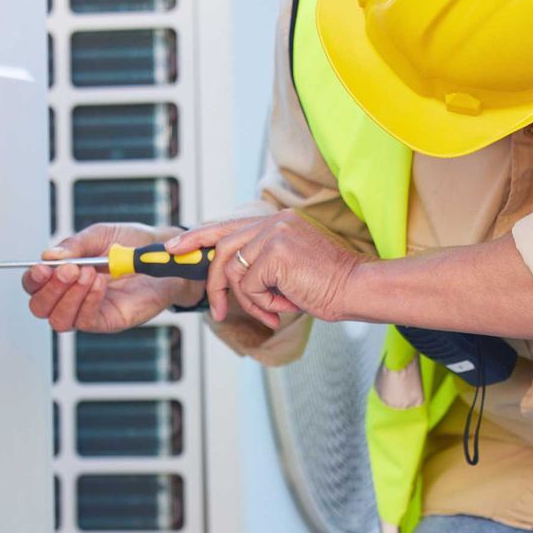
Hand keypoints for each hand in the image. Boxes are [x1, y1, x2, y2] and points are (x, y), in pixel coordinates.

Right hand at [22, 223, 197, 332]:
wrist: (163, 254)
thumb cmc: (131, 243)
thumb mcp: (99, 235)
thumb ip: (75, 245)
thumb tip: (49, 256)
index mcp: (63, 274)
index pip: (34, 285)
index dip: (33, 279)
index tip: (43, 267)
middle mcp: (71, 296)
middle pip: (40, 307)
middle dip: (50, 289)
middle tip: (70, 269)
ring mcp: (88, 311)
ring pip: (59, 320)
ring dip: (69, 297)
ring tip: (89, 273)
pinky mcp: (107, 320)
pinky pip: (86, 320)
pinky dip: (89, 301)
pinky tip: (100, 283)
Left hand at [167, 211, 364, 326]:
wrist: (356, 288)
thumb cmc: (327, 285)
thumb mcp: (287, 271)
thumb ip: (260, 265)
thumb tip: (227, 279)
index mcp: (277, 221)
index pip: (228, 225)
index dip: (198, 236)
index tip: (175, 248)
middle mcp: (273, 221)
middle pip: (222, 247)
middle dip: (213, 282)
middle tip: (216, 310)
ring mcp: (273, 234)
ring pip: (234, 271)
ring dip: (248, 300)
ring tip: (271, 310)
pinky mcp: (274, 252)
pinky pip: (248, 285)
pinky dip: (261, 303)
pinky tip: (283, 305)